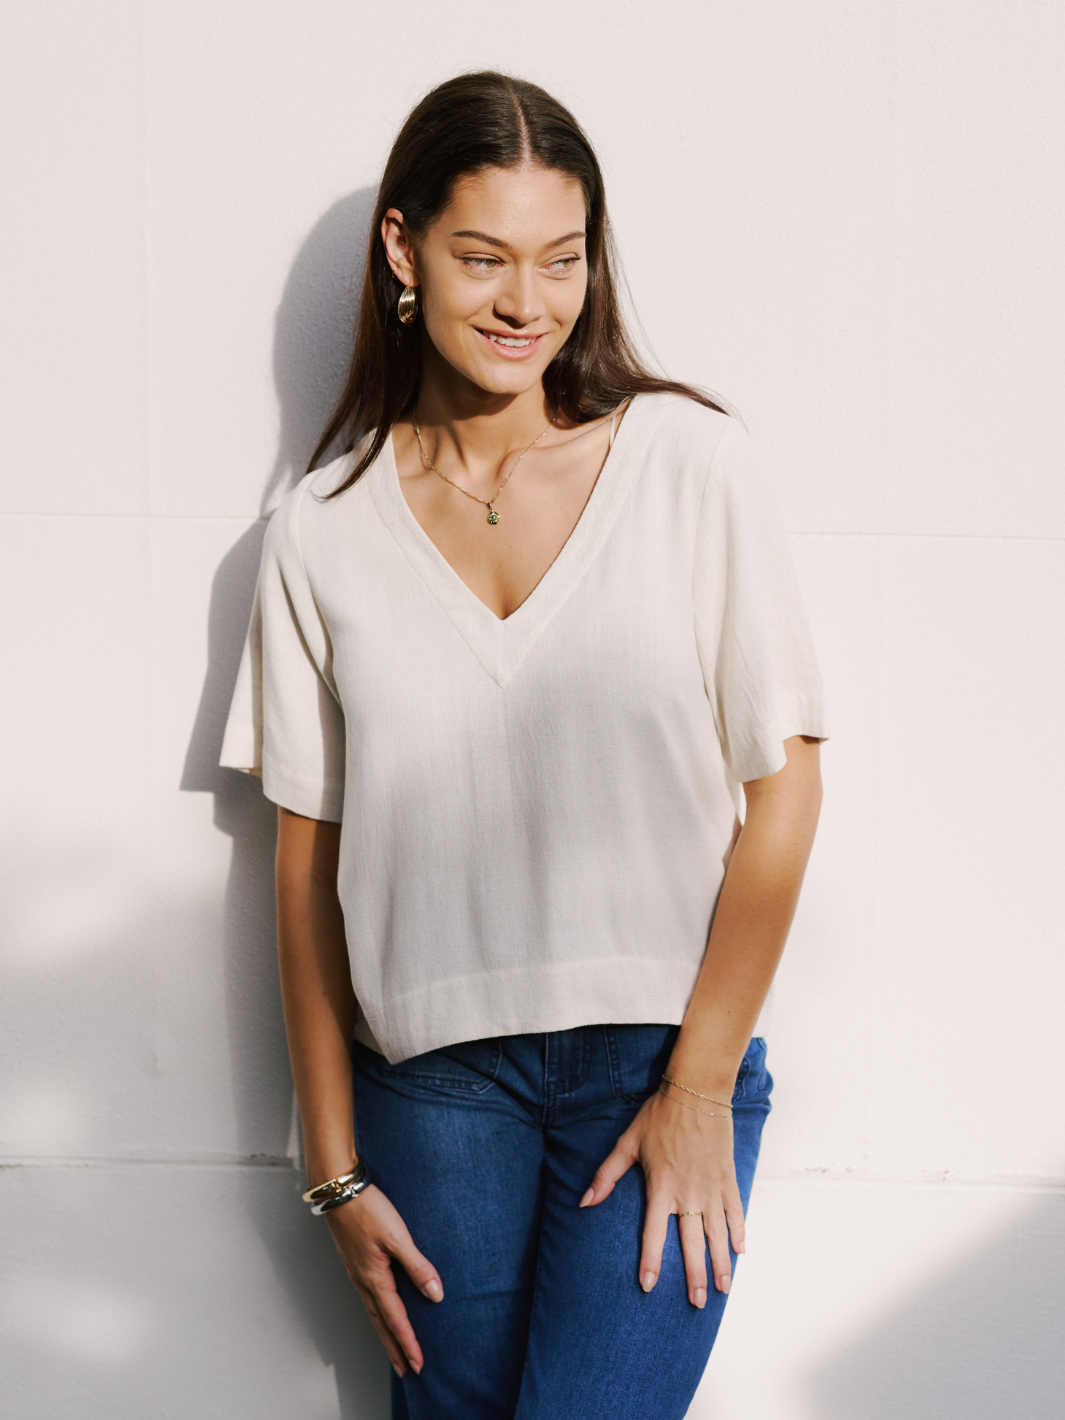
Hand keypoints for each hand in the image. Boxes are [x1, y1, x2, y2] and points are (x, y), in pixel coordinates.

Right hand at [323, 1184, 443, 1376]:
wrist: (339, 1190)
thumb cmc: (368, 1210)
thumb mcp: (398, 1236)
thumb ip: (417, 1265)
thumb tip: (436, 1294)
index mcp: (374, 1278)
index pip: (396, 1319)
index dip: (408, 1343)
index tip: (419, 1364)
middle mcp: (363, 1280)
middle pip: (381, 1323)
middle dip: (394, 1347)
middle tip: (405, 1369)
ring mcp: (356, 1271)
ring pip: (373, 1311)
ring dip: (385, 1332)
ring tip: (394, 1348)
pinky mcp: (355, 1261)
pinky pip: (368, 1297)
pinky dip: (377, 1312)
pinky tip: (381, 1309)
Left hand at [579, 1088, 743, 1305]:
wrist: (696, 1091)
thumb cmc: (658, 1116)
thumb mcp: (627, 1143)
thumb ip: (607, 1175)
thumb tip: (584, 1202)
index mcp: (661, 1187)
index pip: (654, 1233)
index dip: (651, 1260)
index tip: (649, 1286)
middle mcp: (688, 1192)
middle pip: (692, 1242)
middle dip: (694, 1276)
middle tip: (697, 1303)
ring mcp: (711, 1186)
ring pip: (717, 1233)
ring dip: (721, 1262)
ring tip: (722, 1289)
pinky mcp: (727, 1176)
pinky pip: (735, 1210)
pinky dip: (739, 1231)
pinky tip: (741, 1251)